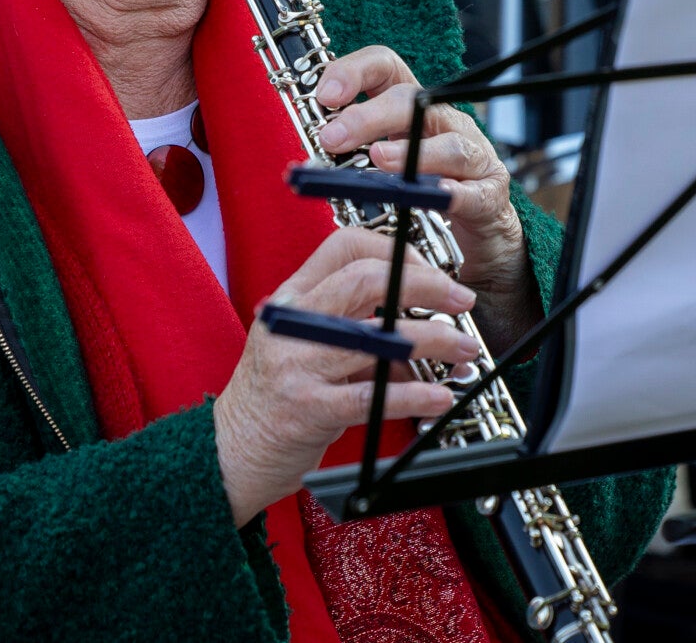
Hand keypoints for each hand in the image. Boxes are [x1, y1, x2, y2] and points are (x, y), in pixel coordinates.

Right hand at [213, 228, 478, 526]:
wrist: (230, 450)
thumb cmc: (273, 396)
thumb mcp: (303, 345)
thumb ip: (353, 326)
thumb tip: (420, 324)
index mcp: (293, 298)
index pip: (345, 245)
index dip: (395, 250)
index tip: (430, 270)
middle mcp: (293, 323)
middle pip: (367, 280)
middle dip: (426, 285)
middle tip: (460, 300)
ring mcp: (298, 364)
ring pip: (378, 337)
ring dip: (434, 339)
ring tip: (464, 347)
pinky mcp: (308, 408)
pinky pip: (372, 396)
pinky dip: (414, 395)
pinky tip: (439, 396)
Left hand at [313, 45, 541, 353]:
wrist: (477, 237)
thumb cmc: (423, 193)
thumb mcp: (382, 168)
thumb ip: (349, 160)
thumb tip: (304, 166)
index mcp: (412, 108)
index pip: (386, 66)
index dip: (355, 72)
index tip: (324, 96)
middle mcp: (444, 123)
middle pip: (414, 101)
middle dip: (370, 116)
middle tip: (333, 137)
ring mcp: (473, 156)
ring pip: (449, 144)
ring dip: (412, 152)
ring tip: (378, 161)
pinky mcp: (490, 195)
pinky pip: (475, 192)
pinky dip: (455, 194)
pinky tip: (435, 197)